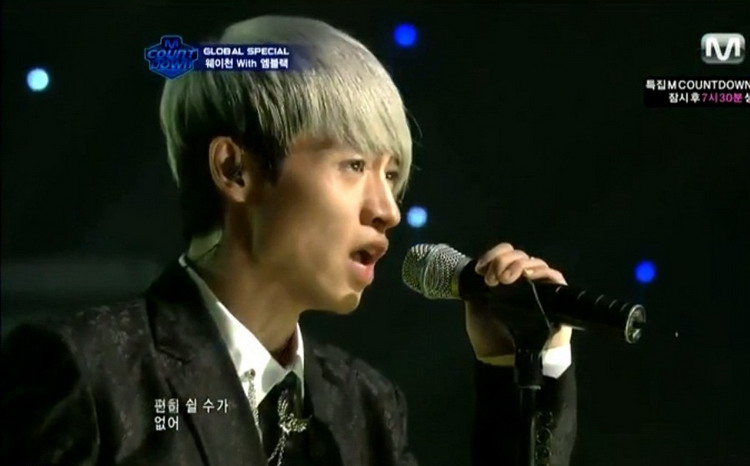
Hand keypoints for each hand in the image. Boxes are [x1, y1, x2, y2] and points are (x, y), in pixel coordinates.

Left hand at [465, 242, 572, 358]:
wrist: (503, 361)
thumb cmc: (491, 336)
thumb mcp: (475, 306)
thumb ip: (476, 287)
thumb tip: (479, 270)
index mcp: (504, 279)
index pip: (505, 253)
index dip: (494, 254)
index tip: (480, 268)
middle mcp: (523, 280)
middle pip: (520, 255)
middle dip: (503, 261)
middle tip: (491, 279)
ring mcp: (540, 287)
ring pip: (535, 262)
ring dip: (518, 265)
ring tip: (504, 280)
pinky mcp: (555, 298)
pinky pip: (554, 276)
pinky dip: (541, 272)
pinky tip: (527, 277)